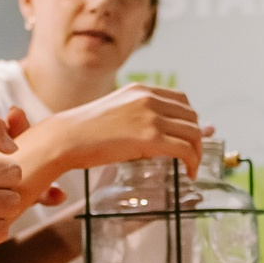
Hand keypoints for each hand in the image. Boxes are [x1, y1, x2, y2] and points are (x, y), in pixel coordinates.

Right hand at [29, 84, 204, 180]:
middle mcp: (149, 99)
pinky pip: (185, 149)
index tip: (188, 136)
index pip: (182, 100)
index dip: (190, 120)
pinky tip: (188, 172)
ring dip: (197, 152)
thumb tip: (151, 132)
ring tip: (191, 166)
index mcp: (141, 90)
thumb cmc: (84, 130)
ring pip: (193, 133)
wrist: (66, 137)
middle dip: (197, 137)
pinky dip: (192, 162)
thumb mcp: (114, 111)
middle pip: (191, 116)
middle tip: (192, 156)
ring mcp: (151, 117)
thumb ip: (134, 116)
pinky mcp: (150, 138)